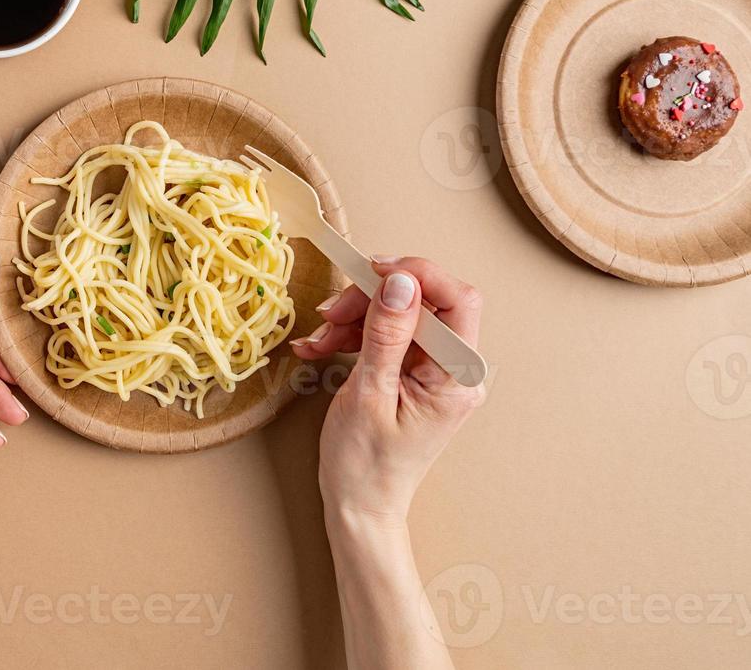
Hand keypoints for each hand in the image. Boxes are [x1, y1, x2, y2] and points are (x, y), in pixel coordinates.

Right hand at [294, 256, 484, 528]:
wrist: (358, 505)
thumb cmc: (365, 463)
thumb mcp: (369, 393)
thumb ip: (386, 334)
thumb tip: (400, 281)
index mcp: (457, 377)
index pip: (458, 300)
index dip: (418, 275)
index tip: (373, 271)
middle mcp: (454, 369)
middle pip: (422, 302)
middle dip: (372, 298)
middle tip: (330, 312)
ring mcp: (433, 369)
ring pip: (398, 313)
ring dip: (355, 317)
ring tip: (318, 338)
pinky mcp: (412, 371)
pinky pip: (386, 334)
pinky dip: (352, 333)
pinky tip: (320, 345)